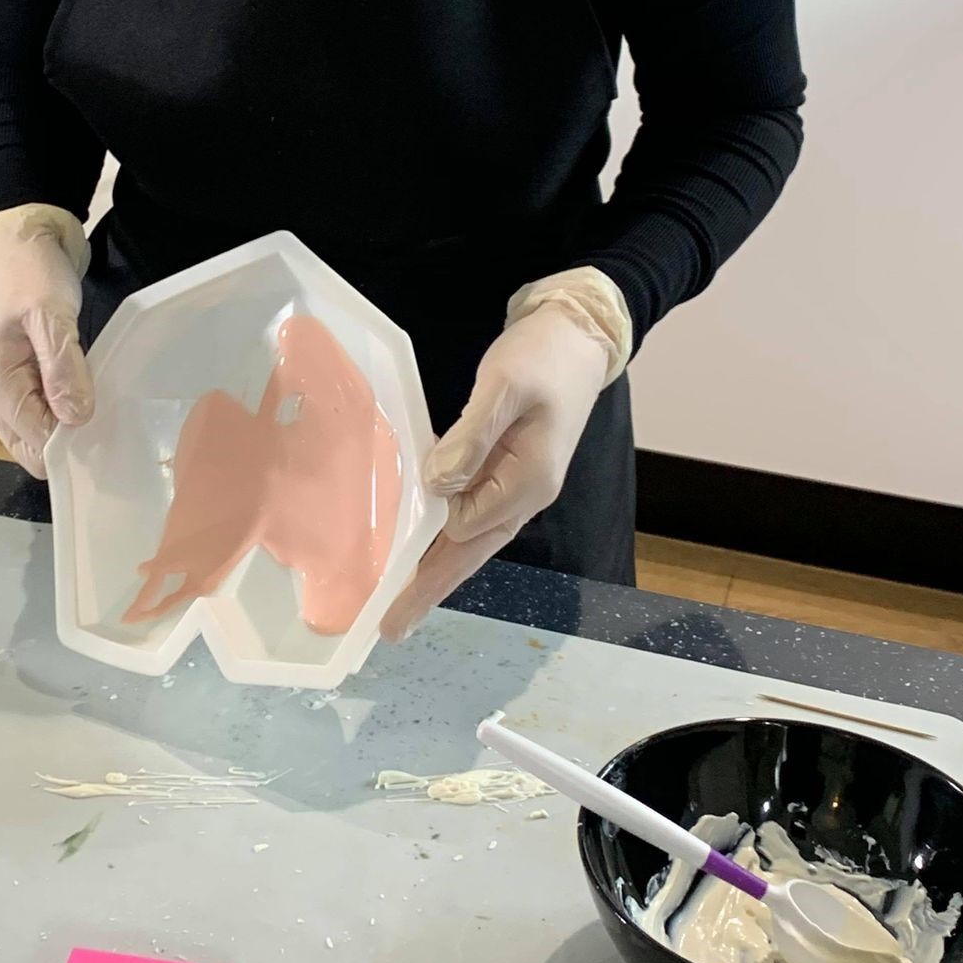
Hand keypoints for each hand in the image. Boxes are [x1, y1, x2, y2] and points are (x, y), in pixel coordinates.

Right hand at [0, 214, 92, 477]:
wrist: (17, 243)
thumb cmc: (30, 272)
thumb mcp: (50, 315)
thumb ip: (62, 368)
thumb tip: (76, 418)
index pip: (36, 446)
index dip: (72, 441)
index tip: (104, 419)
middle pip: (34, 448)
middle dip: (69, 437)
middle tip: (104, 406)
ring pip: (38, 434)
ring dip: (67, 420)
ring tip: (94, 390)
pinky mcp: (14, 382)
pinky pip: (40, 413)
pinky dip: (62, 406)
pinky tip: (81, 383)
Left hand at [381, 304, 610, 641]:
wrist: (577, 334)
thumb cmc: (542, 356)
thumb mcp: (505, 387)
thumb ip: (472, 437)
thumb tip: (438, 484)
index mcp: (529, 482)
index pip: (466, 526)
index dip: (426, 537)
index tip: (385, 562)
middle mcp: (524, 495)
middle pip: (470, 552)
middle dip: (429, 588)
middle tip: (390, 628)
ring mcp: (517, 486)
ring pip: (469, 540)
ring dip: (433, 569)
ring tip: (397, 602)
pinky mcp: (506, 471)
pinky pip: (470, 514)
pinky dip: (442, 536)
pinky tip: (418, 546)